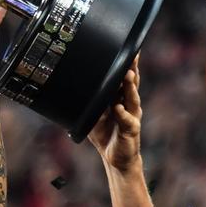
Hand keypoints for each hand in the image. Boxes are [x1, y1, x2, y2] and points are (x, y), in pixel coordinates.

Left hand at [88, 54, 141, 171]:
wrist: (115, 157)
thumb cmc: (104, 132)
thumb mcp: (93, 112)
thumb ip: (90, 99)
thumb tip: (72, 82)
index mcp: (120, 97)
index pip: (124, 77)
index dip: (126, 64)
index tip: (127, 49)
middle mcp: (129, 104)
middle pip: (132, 83)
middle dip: (131, 68)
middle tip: (131, 55)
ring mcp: (132, 116)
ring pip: (132, 98)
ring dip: (129, 86)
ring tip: (127, 75)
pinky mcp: (132, 130)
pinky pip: (127, 120)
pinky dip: (122, 114)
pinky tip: (119, 107)